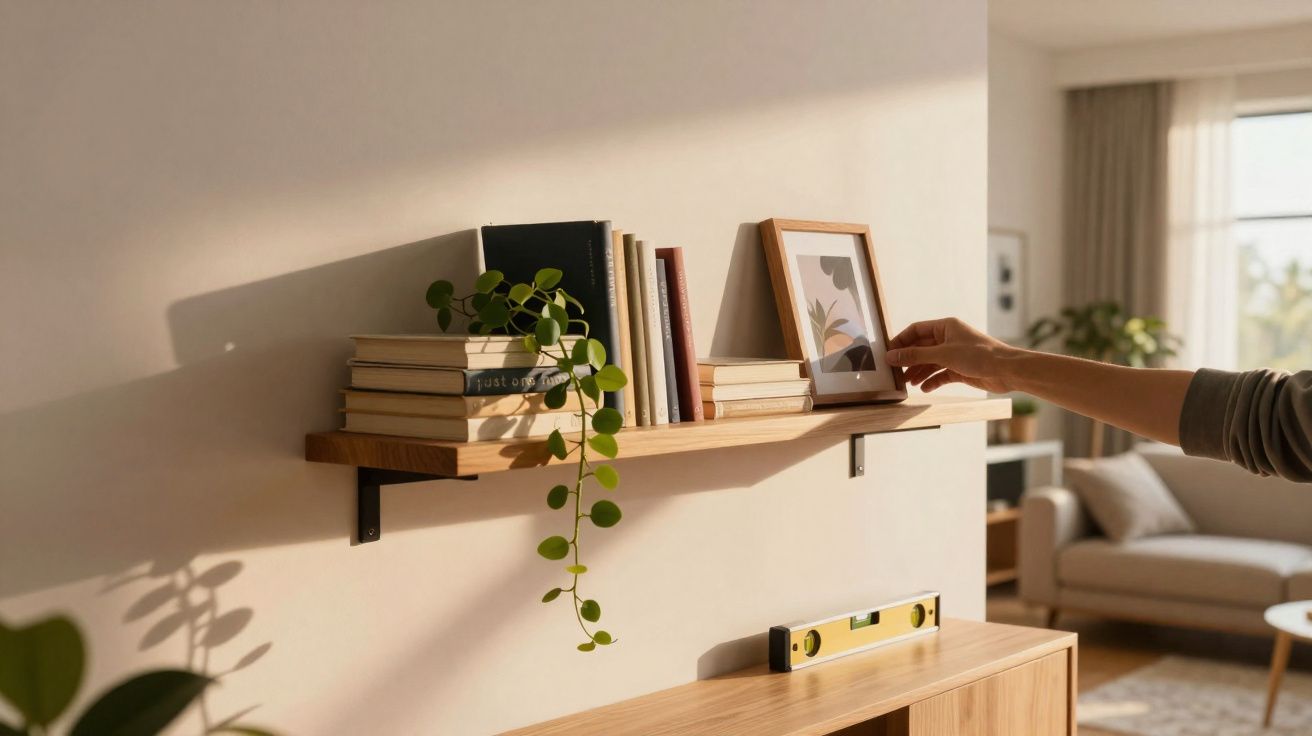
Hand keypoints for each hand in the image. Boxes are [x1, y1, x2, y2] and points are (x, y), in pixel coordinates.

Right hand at [886, 318, 1018, 393]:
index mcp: (946, 327)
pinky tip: (925, 388)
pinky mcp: (961, 369)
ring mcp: (955, 354)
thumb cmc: (979, 355)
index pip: (916, 330)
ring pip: (930, 362)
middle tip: (895, 372)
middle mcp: (949, 339)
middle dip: (909, 360)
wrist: (1007, 370)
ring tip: (908, 383)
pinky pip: (941, 374)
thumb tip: (891, 356)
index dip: (901, 341)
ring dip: (919, 372)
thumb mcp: (943, 354)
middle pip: (922, 348)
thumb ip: (915, 355)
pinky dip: (932, 381)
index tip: (889, 354)